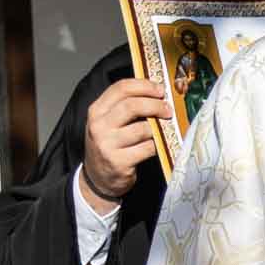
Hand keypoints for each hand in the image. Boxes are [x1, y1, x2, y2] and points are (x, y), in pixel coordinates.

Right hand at [80, 78, 168, 208]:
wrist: (98, 178)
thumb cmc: (109, 145)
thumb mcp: (108, 122)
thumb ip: (124, 106)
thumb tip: (155, 92)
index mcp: (96, 110)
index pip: (121, 88)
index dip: (144, 86)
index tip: (159, 89)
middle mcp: (99, 126)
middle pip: (132, 106)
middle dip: (155, 105)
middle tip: (168, 109)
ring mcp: (107, 144)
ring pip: (143, 129)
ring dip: (158, 129)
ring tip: (162, 130)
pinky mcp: (119, 162)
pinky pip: (147, 148)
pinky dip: (157, 146)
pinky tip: (157, 146)